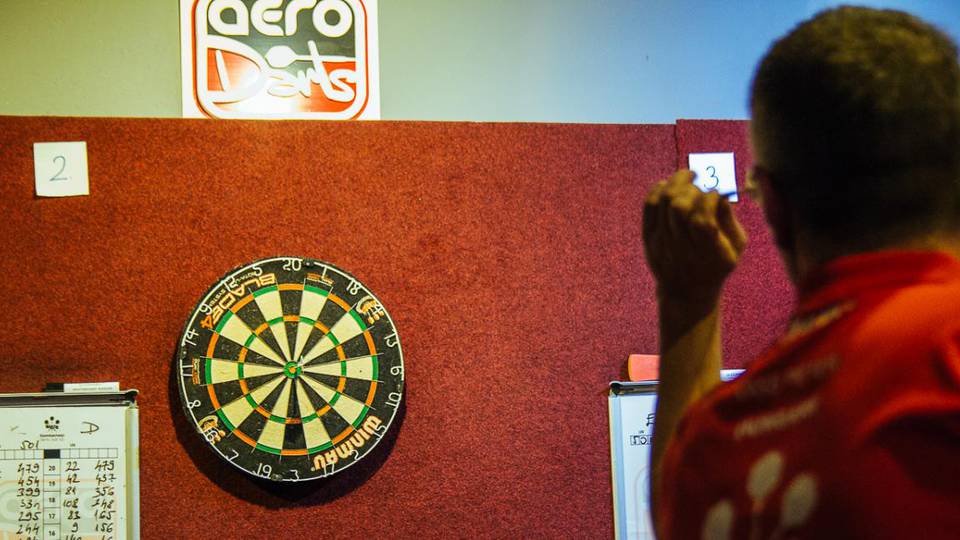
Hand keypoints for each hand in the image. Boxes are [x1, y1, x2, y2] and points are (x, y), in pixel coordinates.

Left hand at [642, 170, 746, 303]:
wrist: (686, 291)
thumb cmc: (717, 264)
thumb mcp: (735, 247)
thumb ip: (730, 219)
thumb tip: (721, 192)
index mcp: (707, 252)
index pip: (702, 219)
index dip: (709, 198)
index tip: (716, 193)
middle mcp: (680, 248)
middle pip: (678, 207)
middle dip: (692, 188)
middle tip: (700, 182)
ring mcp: (660, 242)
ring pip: (663, 202)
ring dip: (676, 182)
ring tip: (687, 176)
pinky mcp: (648, 237)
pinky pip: (649, 205)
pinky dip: (659, 189)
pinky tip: (670, 184)